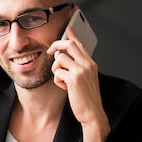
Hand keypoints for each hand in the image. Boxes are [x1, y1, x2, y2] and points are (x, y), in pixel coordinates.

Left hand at [48, 26, 109, 141]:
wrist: (92, 113)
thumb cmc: (86, 98)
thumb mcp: (84, 80)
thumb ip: (77, 68)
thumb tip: (63, 58)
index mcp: (91, 64)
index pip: (80, 44)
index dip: (72, 34)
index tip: (68, 27)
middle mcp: (88, 64)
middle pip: (68, 44)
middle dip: (55, 45)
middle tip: (49, 52)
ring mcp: (82, 70)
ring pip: (60, 59)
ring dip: (56, 70)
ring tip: (62, 81)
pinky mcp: (74, 78)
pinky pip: (57, 72)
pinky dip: (57, 81)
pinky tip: (64, 88)